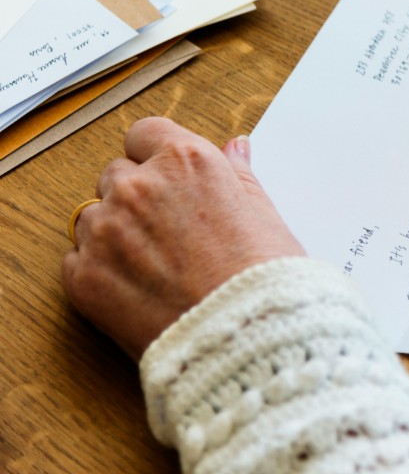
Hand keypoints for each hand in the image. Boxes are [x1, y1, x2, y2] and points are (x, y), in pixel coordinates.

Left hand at [62, 117, 304, 358]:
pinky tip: (139, 289)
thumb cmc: (265, 278)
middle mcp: (139, 187)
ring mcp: (105, 231)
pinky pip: (77, 260)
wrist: (249, 339)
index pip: (146, 134)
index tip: (170, 180)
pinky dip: (100, 271)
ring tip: (157, 267)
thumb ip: (238, 175)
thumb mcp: (264, 214)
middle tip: (171, 233)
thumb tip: (235, 148)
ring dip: (115, 234)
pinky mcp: (84, 276)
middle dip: (138, 197)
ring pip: (93, 217)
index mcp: (186, 162)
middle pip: (117, 174)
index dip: (158, 157)